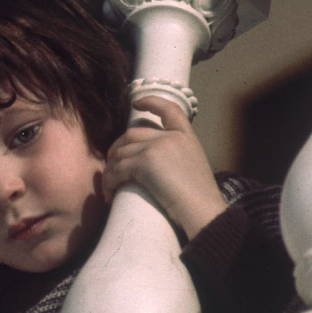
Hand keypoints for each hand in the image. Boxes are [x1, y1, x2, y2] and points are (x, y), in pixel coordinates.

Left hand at [102, 95, 227, 239]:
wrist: (202, 209)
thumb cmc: (199, 198)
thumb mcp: (194, 166)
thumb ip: (176, 156)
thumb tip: (152, 163)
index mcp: (186, 136)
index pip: (169, 109)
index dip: (152, 102)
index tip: (136, 102)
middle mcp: (170, 137)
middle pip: (132, 133)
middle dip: (117, 147)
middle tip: (111, 165)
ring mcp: (157, 147)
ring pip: (120, 152)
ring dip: (110, 169)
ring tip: (109, 186)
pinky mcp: (144, 163)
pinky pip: (117, 169)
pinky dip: (109, 182)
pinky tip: (109, 194)